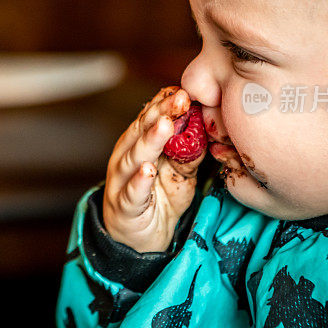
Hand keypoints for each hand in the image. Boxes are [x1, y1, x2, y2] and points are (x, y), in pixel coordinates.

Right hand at [103, 86, 205, 251]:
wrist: (140, 238)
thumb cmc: (159, 197)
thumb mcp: (179, 171)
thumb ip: (188, 150)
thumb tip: (205, 126)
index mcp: (138, 143)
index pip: (151, 117)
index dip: (166, 103)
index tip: (185, 89)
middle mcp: (127, 156)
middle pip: (142, 130)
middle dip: (161, 113)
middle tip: (181, 98)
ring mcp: (122, 180)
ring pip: (135, 157)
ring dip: (150, 141)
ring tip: (165, 126)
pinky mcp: (124, 206)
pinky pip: (132, 192)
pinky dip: (139, 181)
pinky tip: (147, 170)